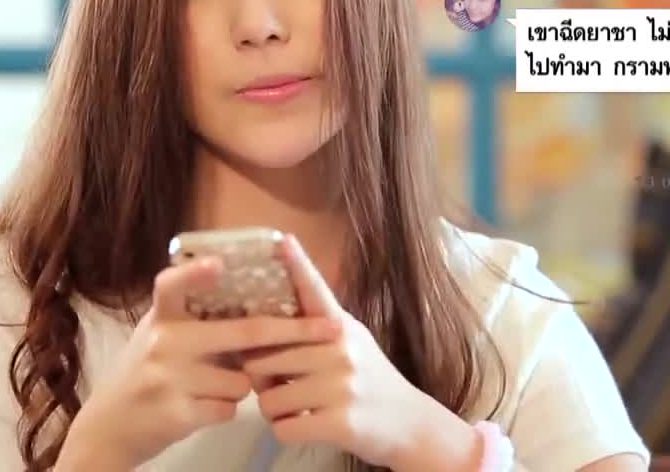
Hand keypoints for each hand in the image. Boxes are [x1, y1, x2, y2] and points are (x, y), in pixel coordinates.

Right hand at [58, 257, 341, 470]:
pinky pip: (228, 408)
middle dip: (295, 331)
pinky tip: (203, 406)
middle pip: (243, 332)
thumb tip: (255, 297)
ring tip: (213, 385)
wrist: (108, 428)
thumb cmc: (145, 371)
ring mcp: (169, 379)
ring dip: (244, 385)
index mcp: (162, 316)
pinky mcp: (176, 414)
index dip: (197, 273)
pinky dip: (226, 409)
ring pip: (242, 379)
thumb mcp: (160, 335)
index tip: (220, 263)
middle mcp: (164, 342)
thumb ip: (194, 317)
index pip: (173, 285)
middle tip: (332, 328)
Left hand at [243, 235, 480, 470]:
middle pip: (263, 358)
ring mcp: (341, 386)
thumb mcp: (349, 342)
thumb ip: (312, 329)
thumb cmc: (368, 380)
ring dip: (273, 408)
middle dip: (262, 376)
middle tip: (280, 383)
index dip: (296, 264)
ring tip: (297, 405)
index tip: (283, 239)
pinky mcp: (340, 422)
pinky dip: (286, 430)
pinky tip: (305, 424)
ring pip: (268, 398)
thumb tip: (259, 327)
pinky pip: (283, 427)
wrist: (410, 424)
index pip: (314, 290)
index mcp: (339, 326)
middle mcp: (341, 349)